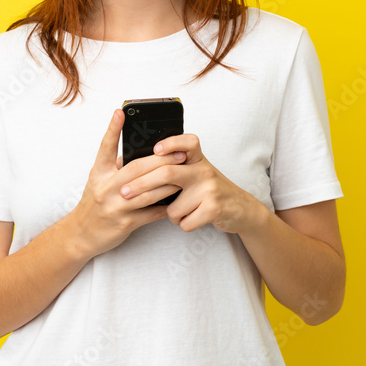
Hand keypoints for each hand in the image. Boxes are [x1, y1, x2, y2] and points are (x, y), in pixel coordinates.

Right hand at [62, 109, 187, 258]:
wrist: (81, 234)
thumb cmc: (95, 203)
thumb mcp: (99, 180)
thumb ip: (116, 166)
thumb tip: (140, 149)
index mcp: (99, 173)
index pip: (105, 147)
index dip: (112, 129)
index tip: (121, 112)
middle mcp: (105, 187)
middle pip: (136, 169)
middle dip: (161, 160)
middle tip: (180, 153)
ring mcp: (115, 206)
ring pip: (147, 192)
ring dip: (168, 183)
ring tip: (183, 174)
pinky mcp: (125, 223)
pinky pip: (150, 213)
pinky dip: (165, 206)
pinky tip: (176, 200)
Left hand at [118, 133, 264, 234]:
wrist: (241, 209)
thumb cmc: (209, 190)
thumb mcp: (197, 172)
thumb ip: (176, 167)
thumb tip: (139, 167)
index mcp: (198, 159)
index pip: (187, 142)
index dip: (171, 143)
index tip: (154, 149)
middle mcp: (204, 170)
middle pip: (167, 173)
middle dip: (141, 185)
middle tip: (124, 193)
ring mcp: (210, 189)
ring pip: (172, 207)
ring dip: (171, 215)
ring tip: (183, 211)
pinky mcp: (213, 208)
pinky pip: (183, 221)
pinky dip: (183, 224)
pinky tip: (193, 218)